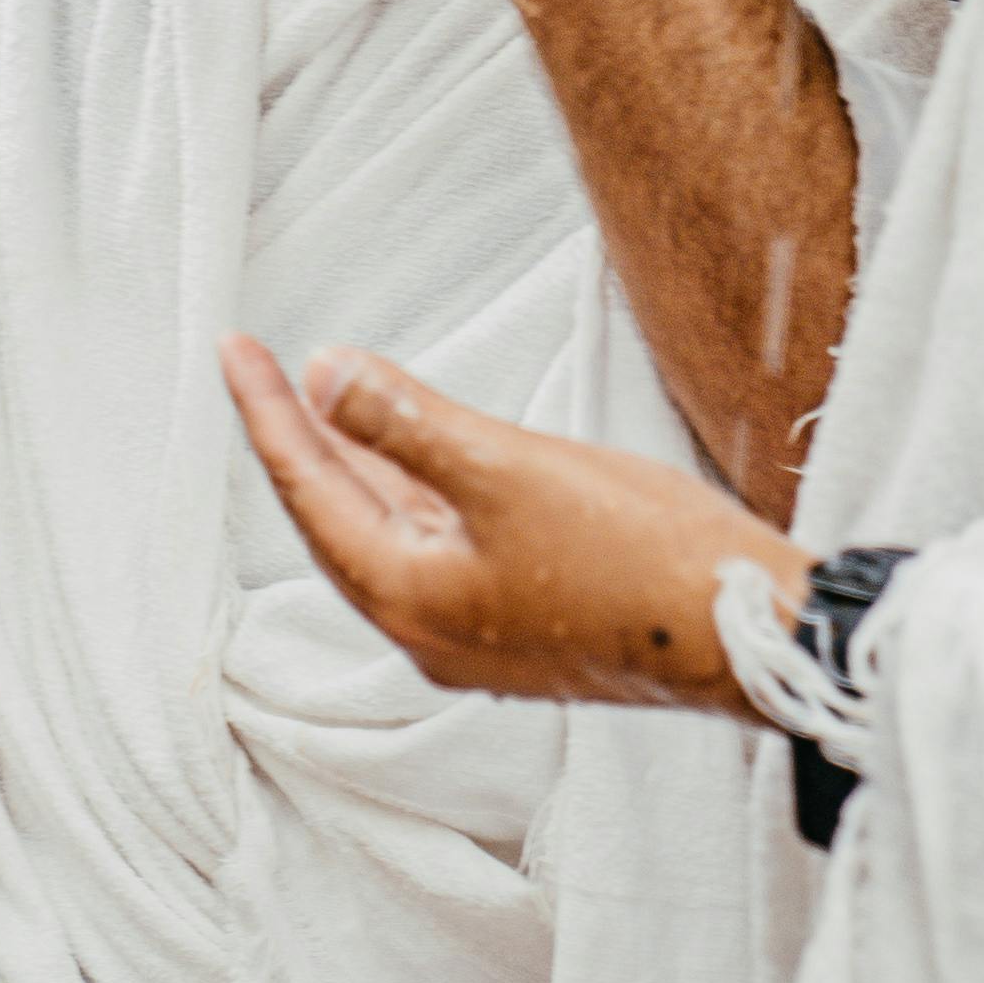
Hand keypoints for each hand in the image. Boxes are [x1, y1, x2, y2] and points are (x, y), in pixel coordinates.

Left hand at [220, 340, 784, 712]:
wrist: (751, 635)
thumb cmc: (638, 557)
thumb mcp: (509, 470)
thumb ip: (407, 421)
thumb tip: (322, 373)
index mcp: (408, 598)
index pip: (308, 489)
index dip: (267, 411)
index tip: (232, 347)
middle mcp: (429, 630)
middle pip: (339, 516)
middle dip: (302, 436)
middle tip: (262, 364)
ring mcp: (478, 635)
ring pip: (395, 532)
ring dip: (362, 462)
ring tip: (328, 395)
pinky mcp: (526, 627)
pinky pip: (443, 545)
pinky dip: (419, 490)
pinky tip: (424, 456)